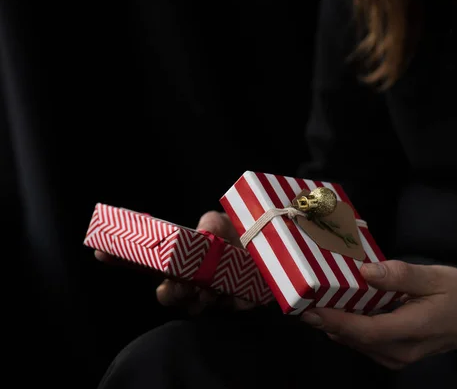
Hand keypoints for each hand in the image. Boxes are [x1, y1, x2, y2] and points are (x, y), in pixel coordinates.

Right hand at [95, 211, 256, 313]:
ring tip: (215, 288)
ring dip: (200, 298)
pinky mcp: (236, 304)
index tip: (100, 250)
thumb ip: (211, 224)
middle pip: (165, 292)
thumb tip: (203, 229)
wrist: (282, 252)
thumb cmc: (248, 234)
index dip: (121, 256)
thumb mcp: (229, 223)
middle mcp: (192, 278)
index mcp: (184, 255)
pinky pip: (226, 308)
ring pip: (191, 306)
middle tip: (184, 286)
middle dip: (171, 291)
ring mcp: (212, 294)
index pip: (147, 259)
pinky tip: (241, 292)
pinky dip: (233, 299)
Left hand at [300, 260, 456, 369]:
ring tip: (315, 302)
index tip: (307, 308)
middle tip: (302, 299)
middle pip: (354, 339)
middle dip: (326, 321)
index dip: (333, 320)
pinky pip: (366, 343)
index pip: (363, 330)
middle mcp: (400, 351)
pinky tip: (342, 309)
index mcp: (411, 329)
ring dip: (336, 324)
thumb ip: (401, 276)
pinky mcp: (397, 354)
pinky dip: (350, 328)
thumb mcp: (436, 277)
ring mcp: (398, 357)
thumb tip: (365, 271)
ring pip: (358, 343)